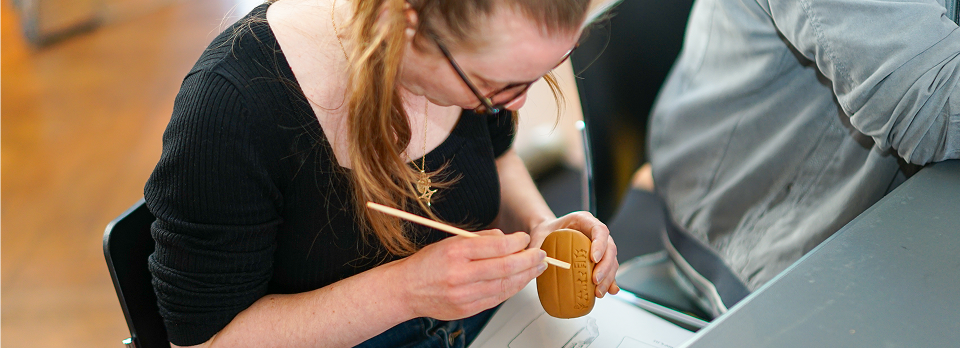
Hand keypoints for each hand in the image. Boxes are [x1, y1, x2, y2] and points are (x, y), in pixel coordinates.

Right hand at [395, 229, 546, 319]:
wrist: (406, 290)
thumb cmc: (428, 264)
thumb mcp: (451, 241)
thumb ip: (480, 239)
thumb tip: (508, 239)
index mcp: (456, 252)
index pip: (498, 246)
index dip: (518, 242)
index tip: (525, 239)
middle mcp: (460, 275)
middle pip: (506, 267)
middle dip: (530, 260)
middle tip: (541, 255)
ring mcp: (464, 295)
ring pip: (506, 285)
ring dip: (526, 276)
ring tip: (537, 268)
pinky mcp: (467, 310)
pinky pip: (497, 299)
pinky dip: (512, 289)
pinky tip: (520, 281)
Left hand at [529, 212, 619, 297]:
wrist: (546, 234)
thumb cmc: (546, 232)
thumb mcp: (540, 235)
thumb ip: (539, 247)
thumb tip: (540, 263)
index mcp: (583, 220)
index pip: (599, 230)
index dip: (600, 244)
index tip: (594, 259)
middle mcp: (594, 233)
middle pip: (610, 248)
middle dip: (605, 266)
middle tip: (595, 280)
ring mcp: (599, 246)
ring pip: (611, 261)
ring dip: (608, 278)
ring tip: (598, 291)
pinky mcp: (598, 260)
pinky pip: (608, 270)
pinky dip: (610, 281)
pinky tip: (609, 291)